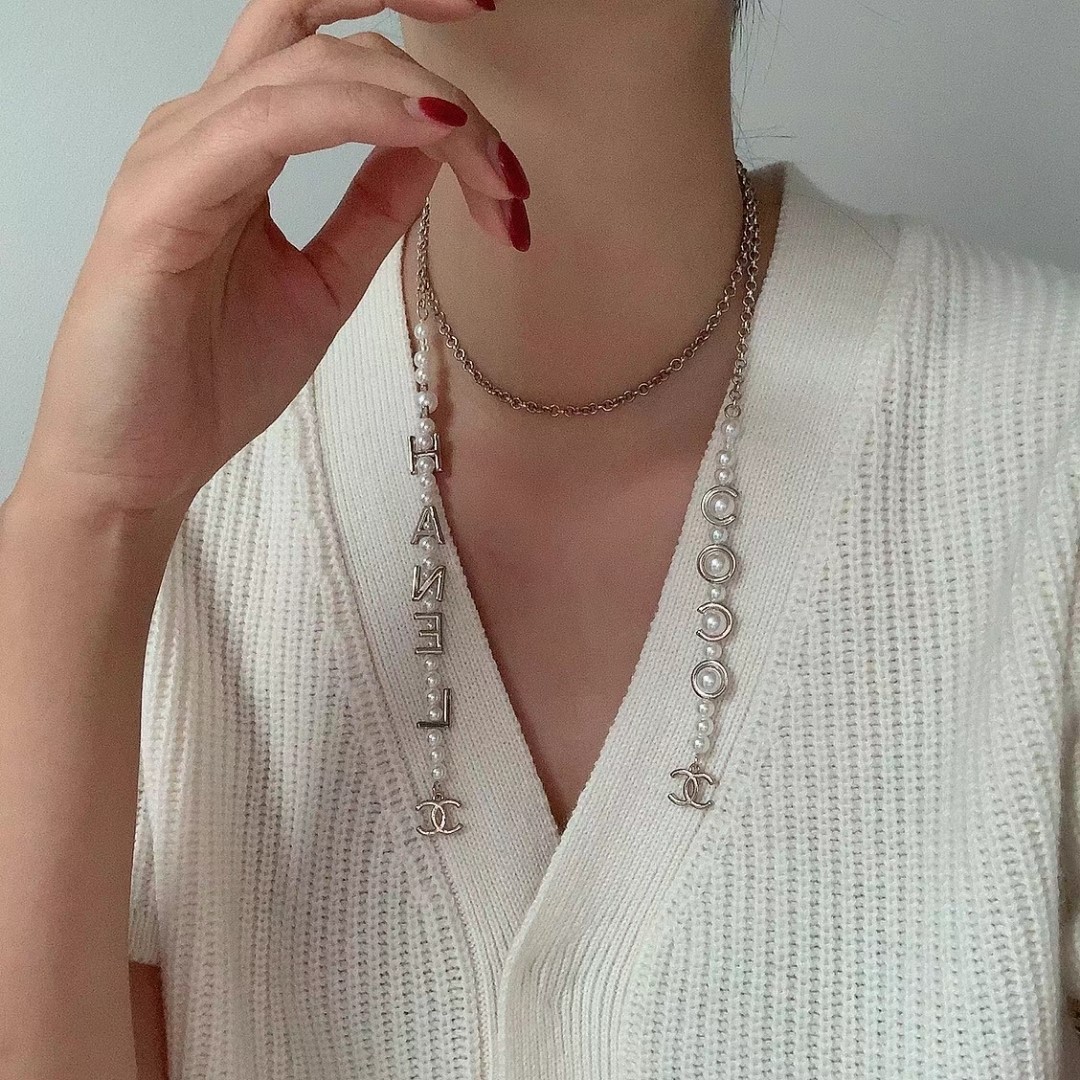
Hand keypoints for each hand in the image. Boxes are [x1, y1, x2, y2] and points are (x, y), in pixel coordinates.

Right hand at [14, 0, 528, 519]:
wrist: (137, 463)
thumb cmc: (210, 378)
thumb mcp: (325, 283)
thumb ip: (373, 208)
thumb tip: (434, 145)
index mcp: (237, 144)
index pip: (328, 51)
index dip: (417, 50)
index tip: (497, 125)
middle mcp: (203, 130)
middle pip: (322, 32)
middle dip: (433, 63)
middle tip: (507, 158)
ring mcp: (177, 155)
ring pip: (309, 67)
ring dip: (419, 101)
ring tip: (488, 161)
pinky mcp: (162, 200)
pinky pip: (270, 123)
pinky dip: (358, 114)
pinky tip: (428, 131)